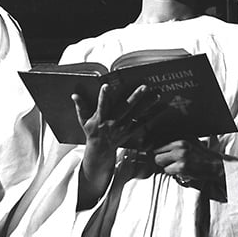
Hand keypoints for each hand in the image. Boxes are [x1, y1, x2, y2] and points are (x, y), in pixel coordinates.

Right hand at [73, 83, 159, 207]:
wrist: (100, 150)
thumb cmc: (91, 132)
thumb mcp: (83, 120)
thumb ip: (81, 107)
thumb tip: (74, 95)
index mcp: (101, 119)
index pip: (101, 106)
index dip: (103, 97)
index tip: (106, 86)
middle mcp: (113, 123)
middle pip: (125, 109)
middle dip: (134, 98)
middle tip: (144, 87)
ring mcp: (123, 127)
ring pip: (137, 114)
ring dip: (148, 105)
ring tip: (157, 95)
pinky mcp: (131, 131)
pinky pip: (144, 122)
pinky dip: (154, 115)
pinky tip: (163, 107)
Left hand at [153, 139, 226, 199]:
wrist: (216, 165)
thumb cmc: (201, 154)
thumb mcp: (189, 141)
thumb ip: (174, 140)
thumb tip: (155, 142)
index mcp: (181, 137)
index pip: (158, 141)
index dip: (157, 149)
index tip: (159, 152)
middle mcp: (180, 144)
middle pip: (155, 151)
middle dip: (160, 158)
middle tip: (169, 161)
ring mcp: (181, 155)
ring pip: (159, 161)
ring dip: (166, 165)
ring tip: (177, 165)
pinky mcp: (182, 166)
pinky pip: (167, 170)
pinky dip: (172, 172)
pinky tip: (181, 170)